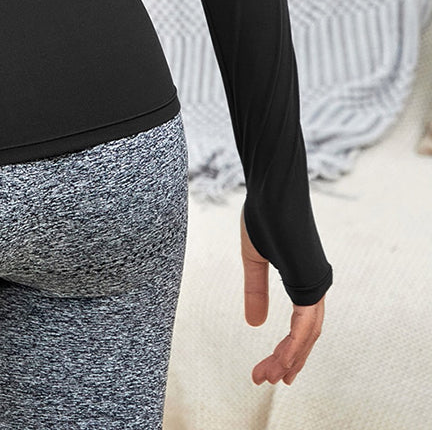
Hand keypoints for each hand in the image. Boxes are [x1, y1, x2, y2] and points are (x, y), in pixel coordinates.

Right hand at [240, 207, 324, 384]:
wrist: (271, 190)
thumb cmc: (264, 216)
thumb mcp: (254, 260)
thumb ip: (256, 290)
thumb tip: (255, 324)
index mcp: (302, 281)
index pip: (300, 326)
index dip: (285, 349)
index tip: (268, 367)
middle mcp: (313, 286)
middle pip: (306, 336)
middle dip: (287, 361)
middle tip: (267, 379)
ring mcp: (315, 283)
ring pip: (308, 334)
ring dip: (290, 358)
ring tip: (271, 376)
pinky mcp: (311, 280)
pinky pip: (306, 321)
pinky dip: (296, 342)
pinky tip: (284, 358)